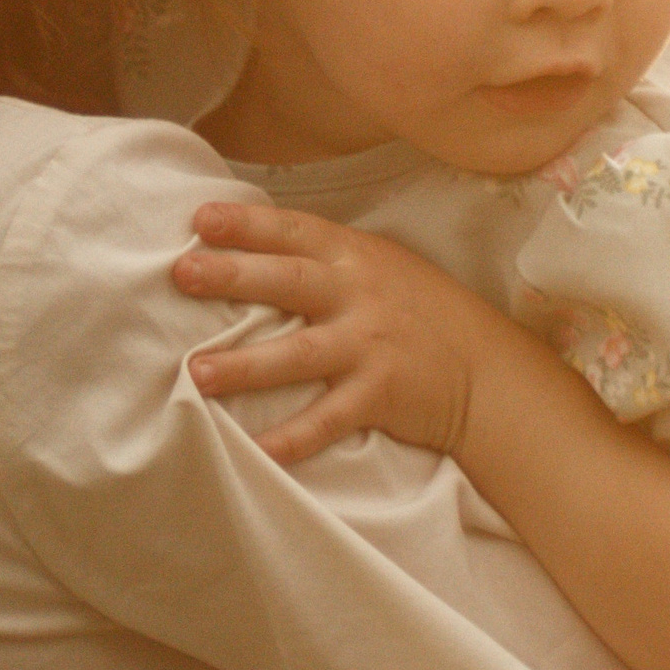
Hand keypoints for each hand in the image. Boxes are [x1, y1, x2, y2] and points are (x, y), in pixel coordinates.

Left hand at [170, 198, 489, 463]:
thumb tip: (251, 247)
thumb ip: (325, 259)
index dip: (247, 223)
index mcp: (354, 257)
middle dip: (233, 275)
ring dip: (246, 365)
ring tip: (196, 373)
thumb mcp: (379, 268)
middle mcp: (358, 296)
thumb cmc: (421, 313)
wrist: (487, 371)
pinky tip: (258, 451)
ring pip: (298, 354)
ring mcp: (368, 346)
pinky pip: (328, 419)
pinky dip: (294, 438)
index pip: (293, 230)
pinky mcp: (380, 395)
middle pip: (287, 280)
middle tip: (182, 273)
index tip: (199, 219)